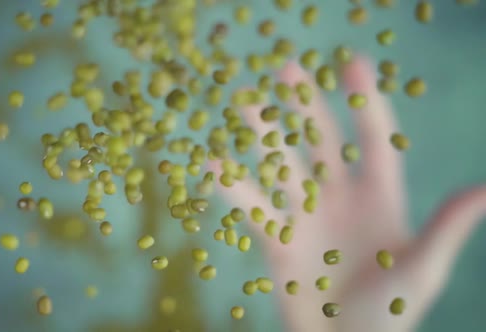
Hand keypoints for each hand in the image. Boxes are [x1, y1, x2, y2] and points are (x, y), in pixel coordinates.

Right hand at [208, 57, 485, 331]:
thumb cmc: (391, 313)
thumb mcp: (421, 270)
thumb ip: (446, 228)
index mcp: (378, 198)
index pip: (374, 140)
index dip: (365, 102)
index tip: (351, 64)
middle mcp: (339, 197)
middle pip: (320, 142)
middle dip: (305, 107)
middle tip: (286, 70)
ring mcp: (305, 215)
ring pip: (282, 165)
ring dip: (264, 135)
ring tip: (246, 104)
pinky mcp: (277, 237)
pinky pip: (251, 205)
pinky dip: (231, 185)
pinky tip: (212, 164)